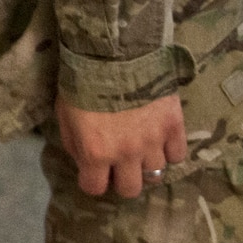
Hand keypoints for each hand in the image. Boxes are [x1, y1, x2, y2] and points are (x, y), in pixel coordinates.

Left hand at [57, 93, 186, 197]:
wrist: (115, 53)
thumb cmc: (82, 82)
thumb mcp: (65, 115)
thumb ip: (74, 144)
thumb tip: (85, 162)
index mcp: (95, 152)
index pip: (94, 188)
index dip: (92, 180)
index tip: (93, 172)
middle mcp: (126, 154)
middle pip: (130, 189)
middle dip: (122, 179)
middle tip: (119, 164)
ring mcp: (153, 142)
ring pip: (156, 173)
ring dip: (145, 164)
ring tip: (140, 148)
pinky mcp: (174, 127)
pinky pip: (177, 155)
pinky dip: (168, 151)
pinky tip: (159, 139)